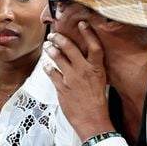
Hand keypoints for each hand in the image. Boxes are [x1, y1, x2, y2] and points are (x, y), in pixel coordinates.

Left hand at [43, 21, 113, 140]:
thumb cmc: (97, 104)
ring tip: (48, 46)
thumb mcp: (100, 82)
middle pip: (71, 48)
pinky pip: (52, 73)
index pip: (94, 46)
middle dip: (60, 38)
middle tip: (54, 35)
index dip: (88, 33)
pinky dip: (48, 68)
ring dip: (51, 50)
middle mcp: (84, 71)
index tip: (82, 24)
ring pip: (58, 58)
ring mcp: (72, 78)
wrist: (93, 121)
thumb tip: (85, 59)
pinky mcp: (62, 87)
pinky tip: (46, 66)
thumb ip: (93, 69)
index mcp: (97, 69)